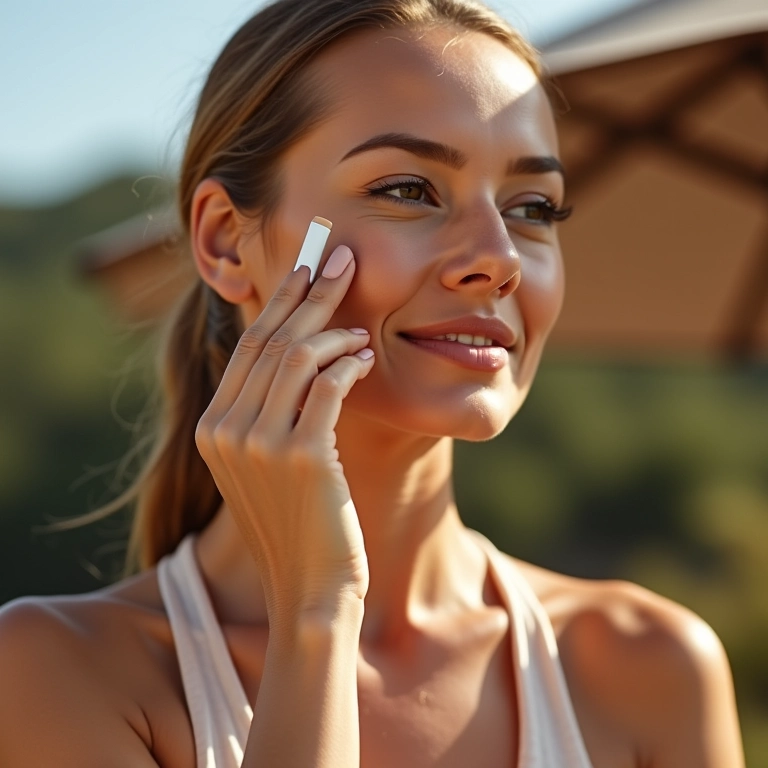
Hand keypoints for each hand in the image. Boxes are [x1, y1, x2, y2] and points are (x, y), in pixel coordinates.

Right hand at [195, 245, 373, 623]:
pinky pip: (328, 387)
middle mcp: (226, 429)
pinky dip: (349, 364)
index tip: (305, 269)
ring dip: (335, 330)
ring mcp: (260, 443)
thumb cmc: (298, 525)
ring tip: (361, 325)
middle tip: (339, 257)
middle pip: (270, 340)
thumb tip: (303, 356)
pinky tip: (365, 356)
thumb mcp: (268, 466)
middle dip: (309, 292)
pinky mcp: (302, 456)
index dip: (280, 301)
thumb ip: (269, 414)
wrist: (309, 589)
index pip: (248, 347)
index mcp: (213, 428)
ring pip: (298, 356)